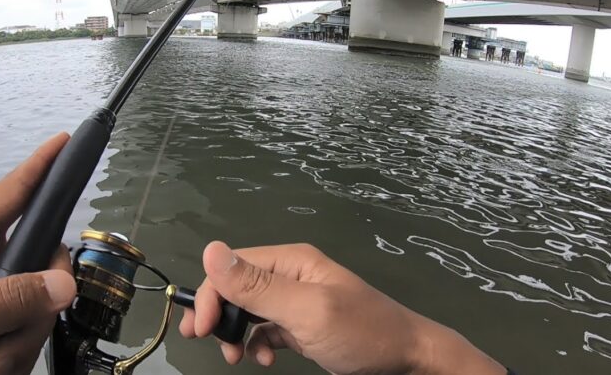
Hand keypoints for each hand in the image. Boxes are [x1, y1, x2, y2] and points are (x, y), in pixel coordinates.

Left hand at [0, 133, 76, 374]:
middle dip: (33, 308)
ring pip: (46, 303)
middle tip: (0, 339)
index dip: (43, 166)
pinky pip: (36, 330)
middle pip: (47, 261)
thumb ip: (9, 298)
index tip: (69, 139)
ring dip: (19, 341)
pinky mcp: (0, 327)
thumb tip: (66, 283)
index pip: (12, 193)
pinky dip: (15, 356)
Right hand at [180, 242, 505, 374]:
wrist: (407, 360)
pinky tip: (262, 358)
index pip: (232, 266)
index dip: (212, 293)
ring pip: (248, 310)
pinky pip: (266, 329)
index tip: (203, 329)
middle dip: (219, 313)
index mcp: (291, 261)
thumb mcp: (307, 310)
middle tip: (205, 341)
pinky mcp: (302, 325)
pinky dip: (256, 343)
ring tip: (235, 357)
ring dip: (235, 332)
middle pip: (237, 287)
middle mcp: (290, 276)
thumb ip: (259, 286)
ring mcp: (296, 301)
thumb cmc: (361, 332)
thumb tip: (210, 250)